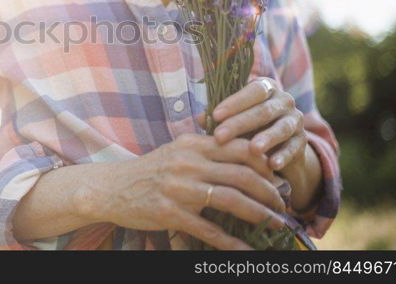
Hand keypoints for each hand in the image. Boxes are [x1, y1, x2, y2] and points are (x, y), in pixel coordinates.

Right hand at [75, 134, 286, 249]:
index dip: (265, 162)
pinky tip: (247, 251)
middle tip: (282, 205)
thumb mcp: (176, 151)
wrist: (113, 187)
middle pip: (242, 174)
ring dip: (260, 215)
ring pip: (231, 200)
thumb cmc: (149, 170)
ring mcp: (178, 188)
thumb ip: (206, 149)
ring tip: (275, 225)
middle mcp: (187, 163)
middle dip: (270, 192)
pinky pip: (209, 230)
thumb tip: (245, 155)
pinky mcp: (169, 213)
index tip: (277, 177)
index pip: (239, 146)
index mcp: (192, 144)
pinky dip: (232, 243)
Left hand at [211, 78, 306, 171]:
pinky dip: (283, 156)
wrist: (276, 147)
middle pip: (263, 110)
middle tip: (220, 136)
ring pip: (281, 128)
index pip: (252, 91)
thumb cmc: (246, 127)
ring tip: (252, 149)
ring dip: (266, 138)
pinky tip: (272, 165)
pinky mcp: (302, 141)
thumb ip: (218, 116)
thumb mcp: (232, 119)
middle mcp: (283, 100)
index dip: (234, 102)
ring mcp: (295, 120)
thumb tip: (199, 117)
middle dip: (240, 123)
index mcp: (265, 88)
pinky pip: (293, 148)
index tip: (215, 115)